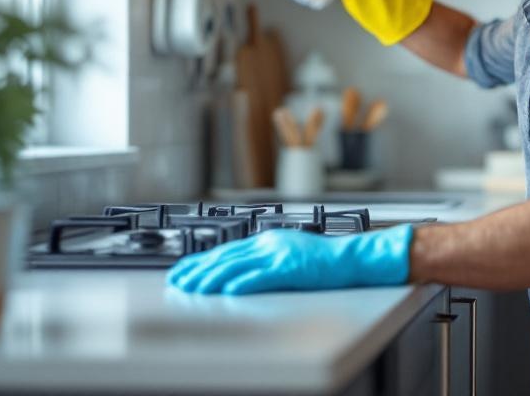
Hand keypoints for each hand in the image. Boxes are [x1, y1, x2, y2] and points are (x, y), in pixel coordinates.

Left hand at [166, 224, 413, 294]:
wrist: (351, 259)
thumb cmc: (323, 262)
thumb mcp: (288, 254)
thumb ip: (265, 260)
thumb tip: (236, 274)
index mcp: (268, 239)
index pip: (227, 250)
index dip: (202, 260)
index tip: (183, 269)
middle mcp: (269, 243)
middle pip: (226, 256)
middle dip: (199, 269)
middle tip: (178, 281)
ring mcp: (280, 254)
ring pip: (237, 266)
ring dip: (212, 278)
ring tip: (193, 288)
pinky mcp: (291, 268)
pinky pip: (261, 277)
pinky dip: (241, 283)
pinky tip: (226, 290)